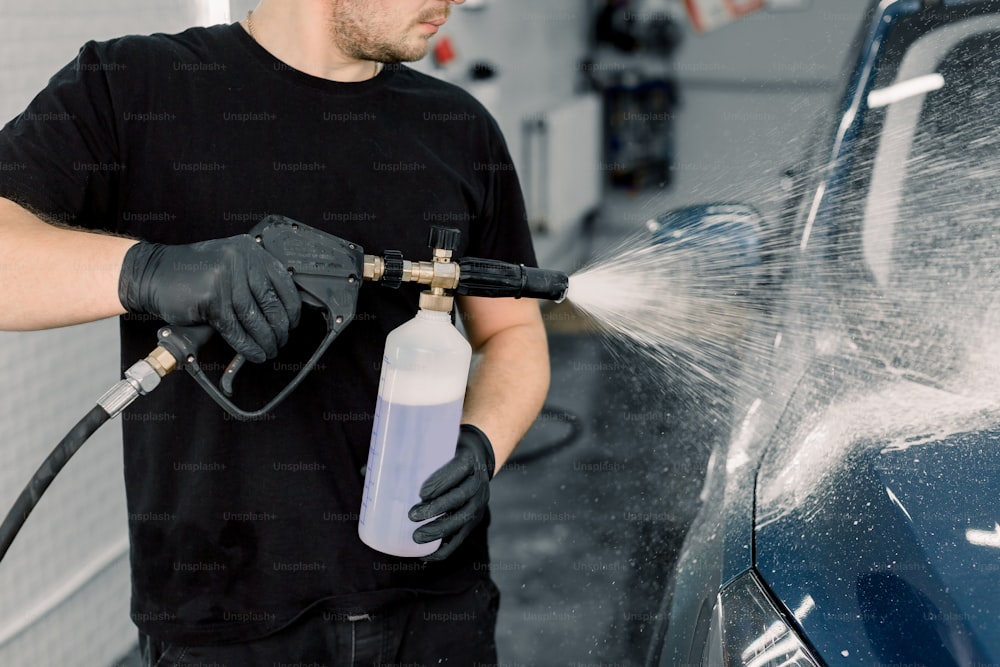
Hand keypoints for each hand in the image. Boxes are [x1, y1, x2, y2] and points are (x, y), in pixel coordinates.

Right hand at [118, 234, 301, 362]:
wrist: (154, 274)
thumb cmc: (191, 273)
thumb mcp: (228, 265)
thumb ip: (253, 279)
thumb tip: (281, 312)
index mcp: (249, 251)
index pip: (283, 284)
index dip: (291, 309)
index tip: (292, 323)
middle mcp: (240, 261)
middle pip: (270, 303)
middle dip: (279, 329)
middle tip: (280, 342)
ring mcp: (225, 279)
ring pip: (254, 319)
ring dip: (265, 341)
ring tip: (268, 351)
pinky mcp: (212, 299)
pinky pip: (235, 329)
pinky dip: (247, 346)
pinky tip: (253, 353)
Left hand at [409, 424, 495, 560]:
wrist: (477, 458)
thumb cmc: (446, 452)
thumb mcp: (435, 447)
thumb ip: (405, 456)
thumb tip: (366, 471)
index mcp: (469, 460)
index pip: (459, 470)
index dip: (442, 481)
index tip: (421, 492)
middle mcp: (478, 482)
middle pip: (460, 497)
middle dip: (437, 508)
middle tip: (412, 515)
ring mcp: (479, 503)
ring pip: (462, 519)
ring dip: (440, 530)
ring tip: (416, 537)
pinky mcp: (475, 520)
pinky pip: (461, 537)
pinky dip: (445, 549)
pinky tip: (427, 555)